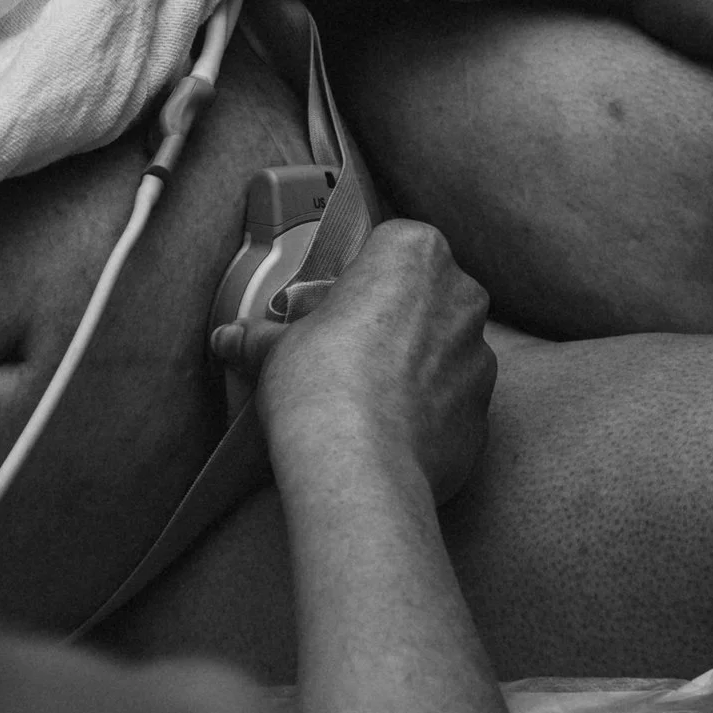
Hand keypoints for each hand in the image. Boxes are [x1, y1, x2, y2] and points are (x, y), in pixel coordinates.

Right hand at [255, 221, 495, 507]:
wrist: (359, 463)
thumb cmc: (321, 380)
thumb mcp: (276, 348)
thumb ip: (262, 338)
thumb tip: (228, 339)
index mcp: (416, 253)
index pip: (390, 249)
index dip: (359, 280)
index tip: (332, 308)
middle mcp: (461, 296)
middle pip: (424, 298)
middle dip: (392, 320)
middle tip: (345, 351)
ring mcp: (481, 357)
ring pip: (443, 353)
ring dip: (413, 368)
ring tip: (366, 399)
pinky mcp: (484, 414)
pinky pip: (451, 405)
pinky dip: (426, 414)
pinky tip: (387, 432)